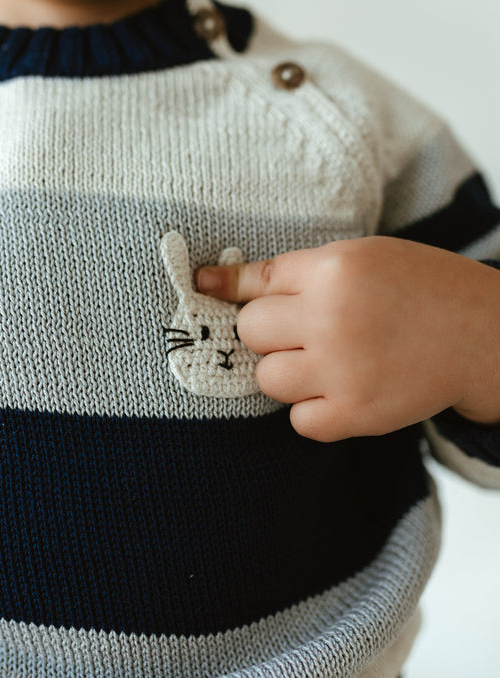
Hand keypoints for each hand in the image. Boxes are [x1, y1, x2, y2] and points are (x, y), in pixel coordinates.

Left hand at [196, 237, 499, 441]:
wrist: (481, 334)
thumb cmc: (416, 287)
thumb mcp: (357, 257)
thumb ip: (285, 270)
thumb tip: (205, 281)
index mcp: (332, 271)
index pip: (252, 287)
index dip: (249, 296)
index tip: (214, 294)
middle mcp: (332, 319)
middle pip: (250, 332)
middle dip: (270, 332)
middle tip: (307, 330)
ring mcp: (344, 371)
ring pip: (266, 379)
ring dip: (288, 372)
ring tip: (326, 360)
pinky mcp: (357, 414)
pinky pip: (299, 420)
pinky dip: (313, 410)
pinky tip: (340, 388)